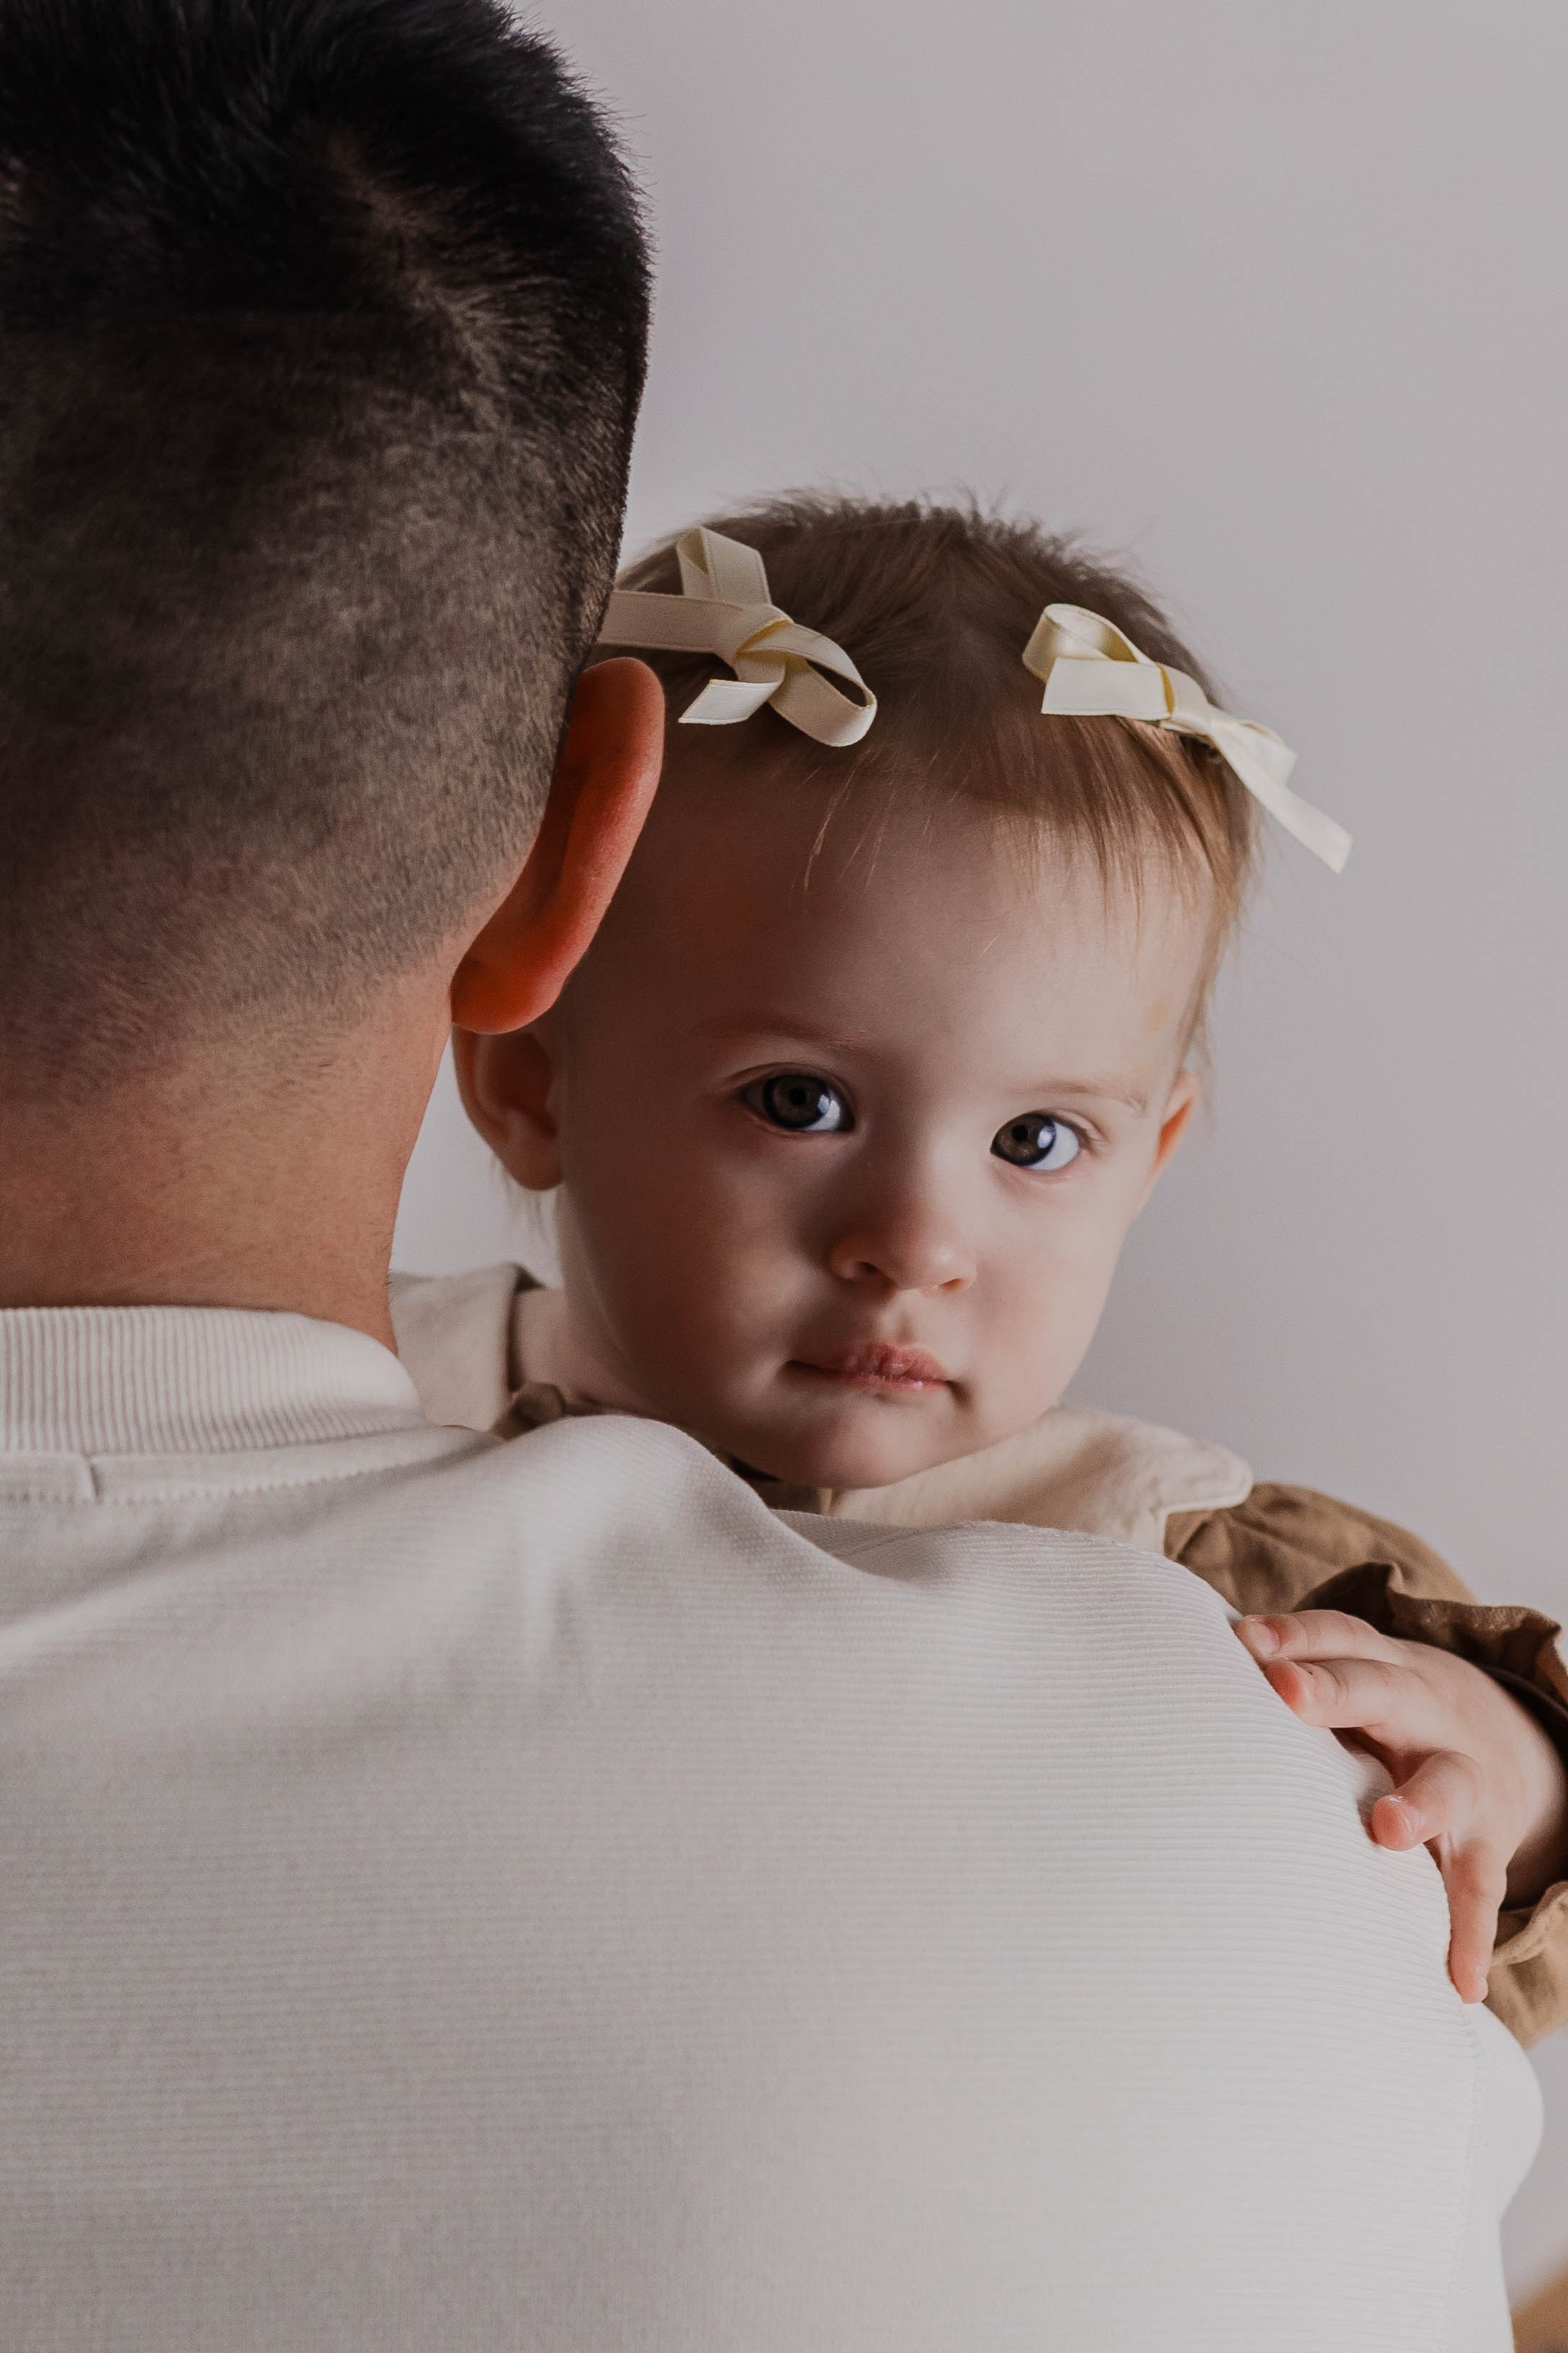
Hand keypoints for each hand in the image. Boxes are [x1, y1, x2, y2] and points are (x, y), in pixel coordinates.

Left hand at [1235, 1610, 1567, 2002]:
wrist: (1503, 1742)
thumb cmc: (1385, 1718)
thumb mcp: (1352, 1682)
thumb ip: (1284, 1680)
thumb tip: (1169, 1679)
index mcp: (1378, 1668)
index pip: (1337, 1637)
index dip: (1295, 1635)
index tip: (1247, 1640)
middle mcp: (1421, 1713)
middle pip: (1381, 1689)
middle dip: (1335, 1691)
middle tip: (1288, 1692)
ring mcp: (1460, 1777)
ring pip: (1446, 1782)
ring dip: (1418, 1800)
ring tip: (1388, 1827)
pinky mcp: (1484, 1843)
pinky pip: (1479, 1885)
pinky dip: (1470, 1932)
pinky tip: (1457, 1981)